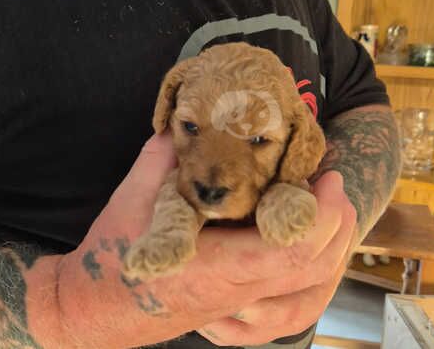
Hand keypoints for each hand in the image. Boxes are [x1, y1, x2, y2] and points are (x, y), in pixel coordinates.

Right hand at [57, 134, 355, 348]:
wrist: (96, 312)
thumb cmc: (111, 260)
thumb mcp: (135, 200)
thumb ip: (166, 156)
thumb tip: (187, 122)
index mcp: (216, 268)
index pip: (290, 250)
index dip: (320, 214)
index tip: (326, 177)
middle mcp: (237, 293)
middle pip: (312, 270)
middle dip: (337, 226)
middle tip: (335, 186)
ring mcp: (240, 306)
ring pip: (310, 292)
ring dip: (332, 251)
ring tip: (334, 213)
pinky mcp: (239, 308)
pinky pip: (294, 301)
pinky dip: (314, 271)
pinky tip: (312, 246)